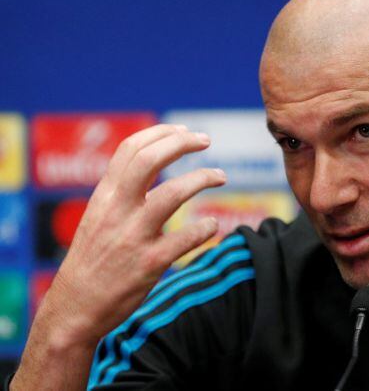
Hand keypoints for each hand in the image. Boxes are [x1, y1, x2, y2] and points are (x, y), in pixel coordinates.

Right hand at [37, 124, 225, 346]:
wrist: (75, 309)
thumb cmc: (93, 261)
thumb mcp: (98, 217)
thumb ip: (121, 192)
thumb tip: (150, 162)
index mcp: (104, 197)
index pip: (131, 149)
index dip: (161, 134)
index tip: (185, 132)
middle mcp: (117, 211)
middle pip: (149, 161)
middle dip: (181, 144)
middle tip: (206, 141)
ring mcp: (133, 236)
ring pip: (173, 193)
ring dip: (202, 178)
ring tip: (221, 176)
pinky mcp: (149, 264)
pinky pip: (186, 238)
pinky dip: (205, 228)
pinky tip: (213, 226)